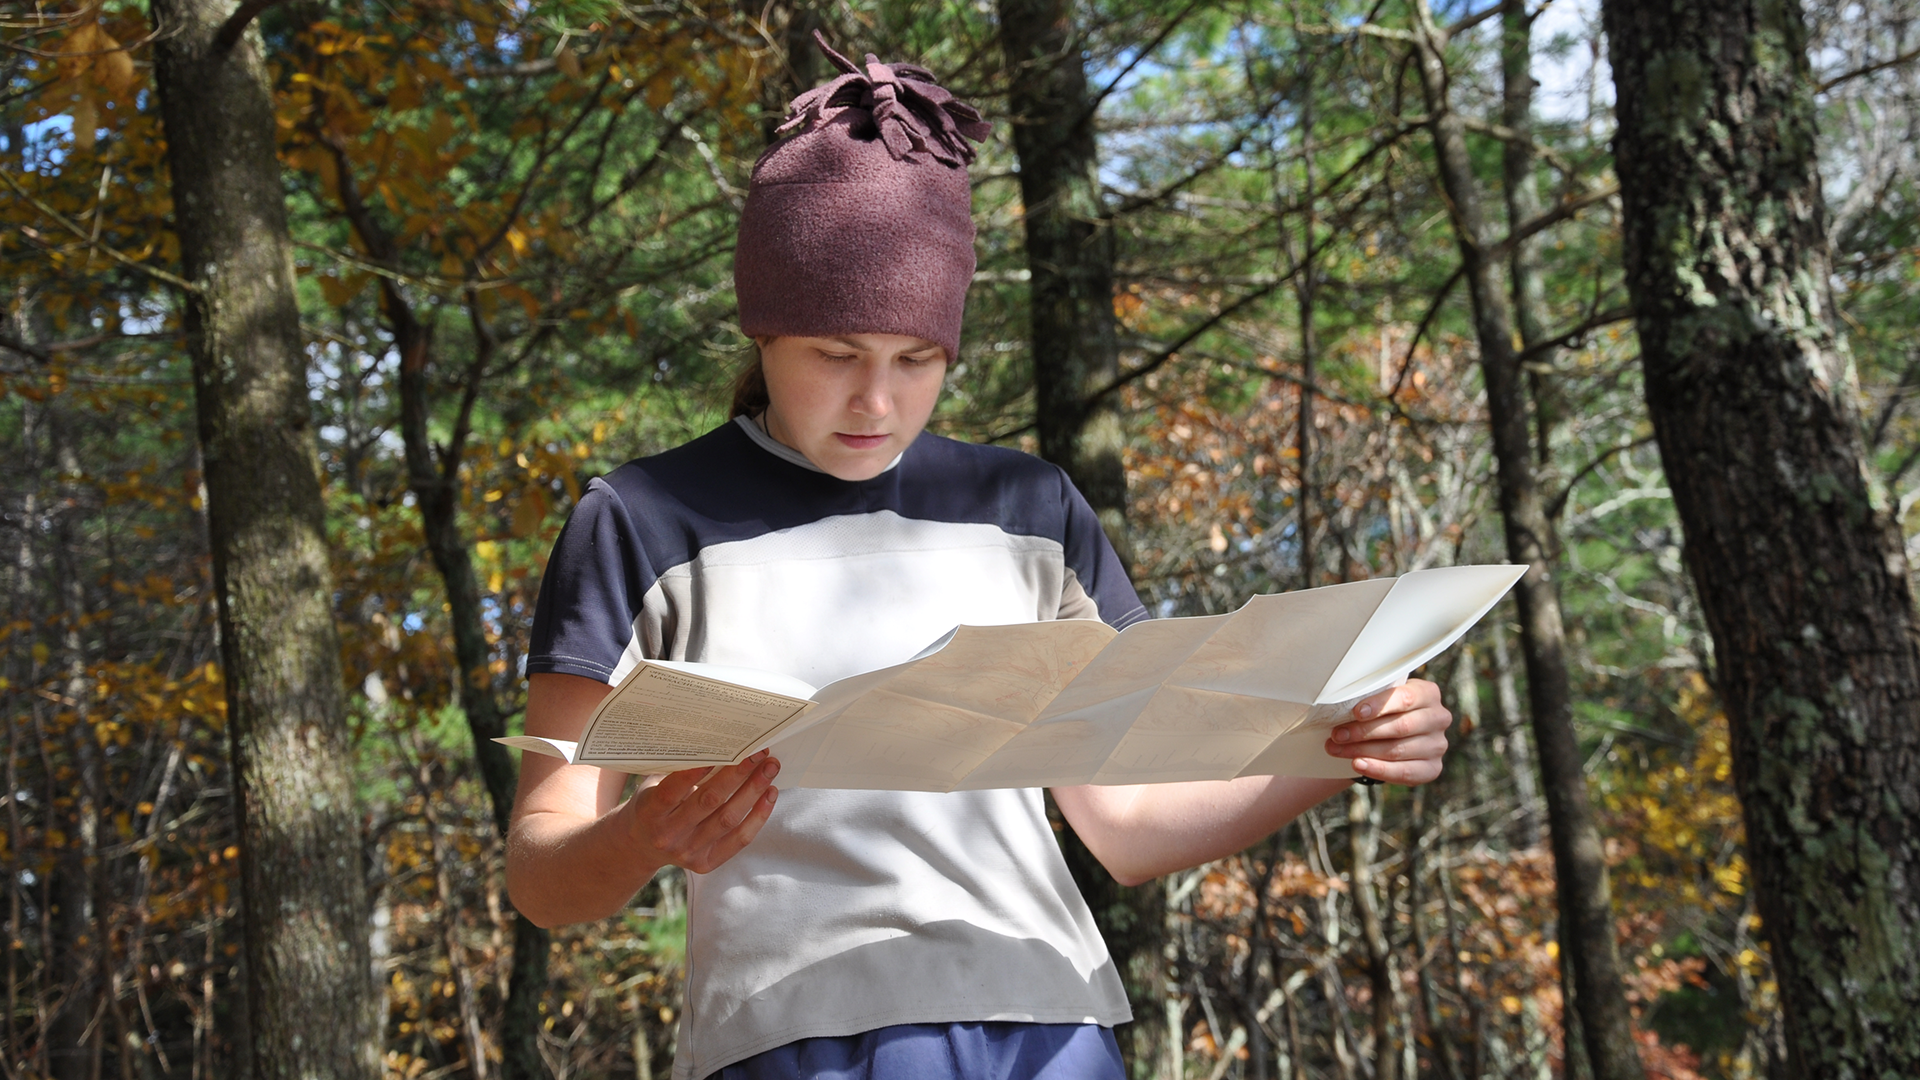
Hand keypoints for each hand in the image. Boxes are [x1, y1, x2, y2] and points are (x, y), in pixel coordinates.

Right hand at [620, 751, 779, 873]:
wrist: (641, 846)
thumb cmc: (652, 804)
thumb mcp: (653, 785)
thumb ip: (676, 770)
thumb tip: (717, 743)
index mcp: (650, 812)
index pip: (673, 791)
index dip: (696, 771)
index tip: (721, 749)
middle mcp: (668, 835)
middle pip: (709, 802)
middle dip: (737, 774)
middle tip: (758, 752)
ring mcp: (688, 852)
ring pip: (728, 820)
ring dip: (754, 791)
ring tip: (770, 768)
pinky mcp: (706, 863)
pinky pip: (739, 839)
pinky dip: (758, 816)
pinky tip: (770, 794)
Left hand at [1325, 679, 1451, 785]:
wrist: (1396, 735)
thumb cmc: (1386, 711)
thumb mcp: (1383, 698)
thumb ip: (1372, 698)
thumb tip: (1343, 704)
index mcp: (1428, 694)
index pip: (1405, 698)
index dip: (1379, 706)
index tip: (1356, 712)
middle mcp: (1438, 718)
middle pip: (1400, 727)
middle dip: (1363, 732)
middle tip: (1338, 735)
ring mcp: (1438, 745)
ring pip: (1397, 750)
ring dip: (1362, 751)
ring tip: (1337, 749)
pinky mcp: (1432, 768)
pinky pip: (1404, 772)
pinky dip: (1378, 769)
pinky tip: (1358, 764)